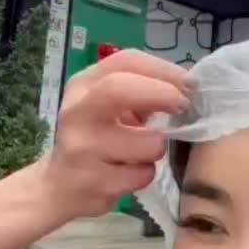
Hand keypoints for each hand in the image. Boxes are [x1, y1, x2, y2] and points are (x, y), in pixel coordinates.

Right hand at [39, 50, 192, 221]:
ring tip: (145, 152)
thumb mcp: (107, 107)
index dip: (164, 70)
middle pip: (120, 89)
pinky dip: (146, 174)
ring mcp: (81, 148)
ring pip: (147, 142)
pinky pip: (143, 174)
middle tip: (184, 106)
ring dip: (158, 147)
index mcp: (83, 85)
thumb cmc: (95, 139)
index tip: (190, 84)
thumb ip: (139, 91)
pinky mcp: (92, 182)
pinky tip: (130, 174)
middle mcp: (77, 111)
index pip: (126, 61)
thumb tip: (188, 87)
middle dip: (162, 94)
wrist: (58, 187)